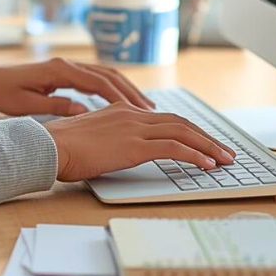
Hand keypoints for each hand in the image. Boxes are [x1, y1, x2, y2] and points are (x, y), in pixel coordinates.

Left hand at [0, 57, 156, 115]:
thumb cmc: (3, 93)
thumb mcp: (27, 105)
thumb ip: (56, 106)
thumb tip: (84, 110)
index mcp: (59, 70)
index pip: (98, 81)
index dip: (120, 96)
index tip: (138, 112)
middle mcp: (67, 64)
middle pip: (107, 74)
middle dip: (130, 92)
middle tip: (151, 110)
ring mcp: (68, 66)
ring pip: (105, 74)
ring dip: (125, 89)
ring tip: (145, 107)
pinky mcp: (66, 72)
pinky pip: (96, 78)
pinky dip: (112, 88)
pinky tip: (122, 103)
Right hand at [44, 103, 236, 180]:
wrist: (51, 146)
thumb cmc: (64, 146)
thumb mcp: (92, 137)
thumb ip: (110, 138)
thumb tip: (120, 149)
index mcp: (122, 110)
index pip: (164, 118)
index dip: (188, 130)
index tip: (203, 142)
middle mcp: (131, 114)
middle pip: (179, 122)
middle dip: (205, 137)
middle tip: (224, 151)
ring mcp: (134, 128)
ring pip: (182, 132)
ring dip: (207, 146)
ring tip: (224, 159)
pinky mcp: (134, 145)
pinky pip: (173, 148)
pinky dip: (195, 155)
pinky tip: (206, 165)